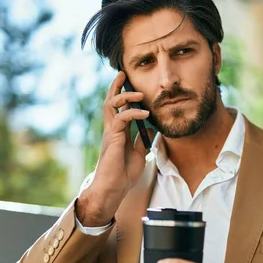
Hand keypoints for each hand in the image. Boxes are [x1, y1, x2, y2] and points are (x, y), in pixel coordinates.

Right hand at [76, 71, 152, 225]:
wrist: (113, 189)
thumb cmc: (123, 175)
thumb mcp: (139, 154)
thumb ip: (142, 140)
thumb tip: (152, 128)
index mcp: (118, 132)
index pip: (119, 108)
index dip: (123, 95)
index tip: (129, 83)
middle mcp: (112, 129)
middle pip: (111, 102)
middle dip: (116, 86)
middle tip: (123, 73)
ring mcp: (110, 133)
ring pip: (112, 106)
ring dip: (125, 96)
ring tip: (139, 94)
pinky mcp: (112, 138)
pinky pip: (121, 119)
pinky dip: (134, 113)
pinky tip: (145, 114)